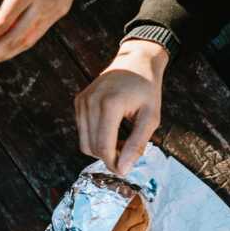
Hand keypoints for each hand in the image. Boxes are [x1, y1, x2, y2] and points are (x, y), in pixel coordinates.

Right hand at [74, 38, 169, 174]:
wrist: (135, 61)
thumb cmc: (147, 88)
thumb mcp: (151, 117)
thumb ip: (137, 144)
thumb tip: (123, 169)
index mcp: (109, 105)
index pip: (103, 147)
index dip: (114, 164)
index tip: (126, 169)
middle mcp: (90, 102)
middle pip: (91, 148)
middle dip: (109, 157)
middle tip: (128, 151)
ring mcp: (82, 101)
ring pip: (84, 142)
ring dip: (101, 149)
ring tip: (121, 141)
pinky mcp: (79, 101)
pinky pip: (83, 131)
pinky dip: (95, 138)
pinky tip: (112, 131)